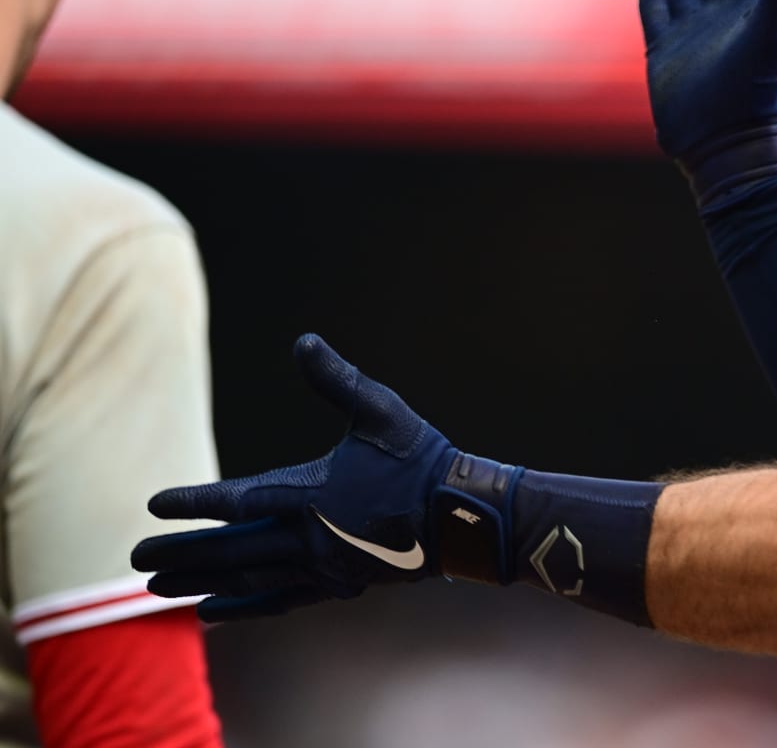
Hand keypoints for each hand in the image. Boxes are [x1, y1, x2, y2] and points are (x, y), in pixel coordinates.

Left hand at [132, 335, 458, 620]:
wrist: (463, 514)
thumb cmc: (421, 457)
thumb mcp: (381, 411)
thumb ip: (337, 379)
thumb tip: (303, 341)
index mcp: (314, 492)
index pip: (239, 501)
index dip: (194, 503)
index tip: (154, 505)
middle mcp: (311, 537)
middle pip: (231, 550)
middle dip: (181, 555)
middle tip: (134, 560)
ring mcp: (324, 567)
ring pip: (248, 580)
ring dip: (200, 583)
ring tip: (156, 590)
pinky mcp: (337, 586)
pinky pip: (278, 601)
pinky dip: (242, 608)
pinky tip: (211, 613)